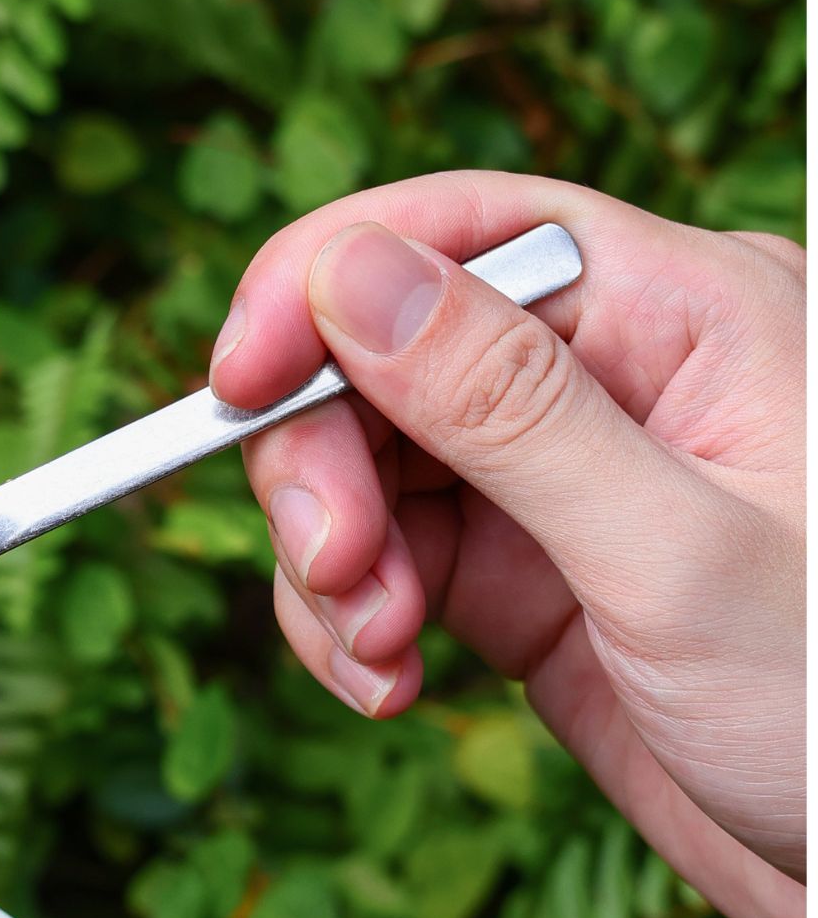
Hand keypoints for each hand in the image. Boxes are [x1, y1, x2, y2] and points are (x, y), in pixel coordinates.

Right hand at [211, 174, 803, 917]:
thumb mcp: (674, 555)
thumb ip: (508, 409)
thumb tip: (355, 275)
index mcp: (680, 313)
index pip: (459, 234)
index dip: (322, 289)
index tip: (235, 386)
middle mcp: (609, 377)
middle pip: (381, 356)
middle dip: (323, 464)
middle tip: (337, 571)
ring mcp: (556, 480)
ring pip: (363, 465)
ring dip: (331, 562)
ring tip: (379, 657)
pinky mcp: (521, 574)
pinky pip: (381, 559)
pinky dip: (348, 620)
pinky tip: (385, 683)